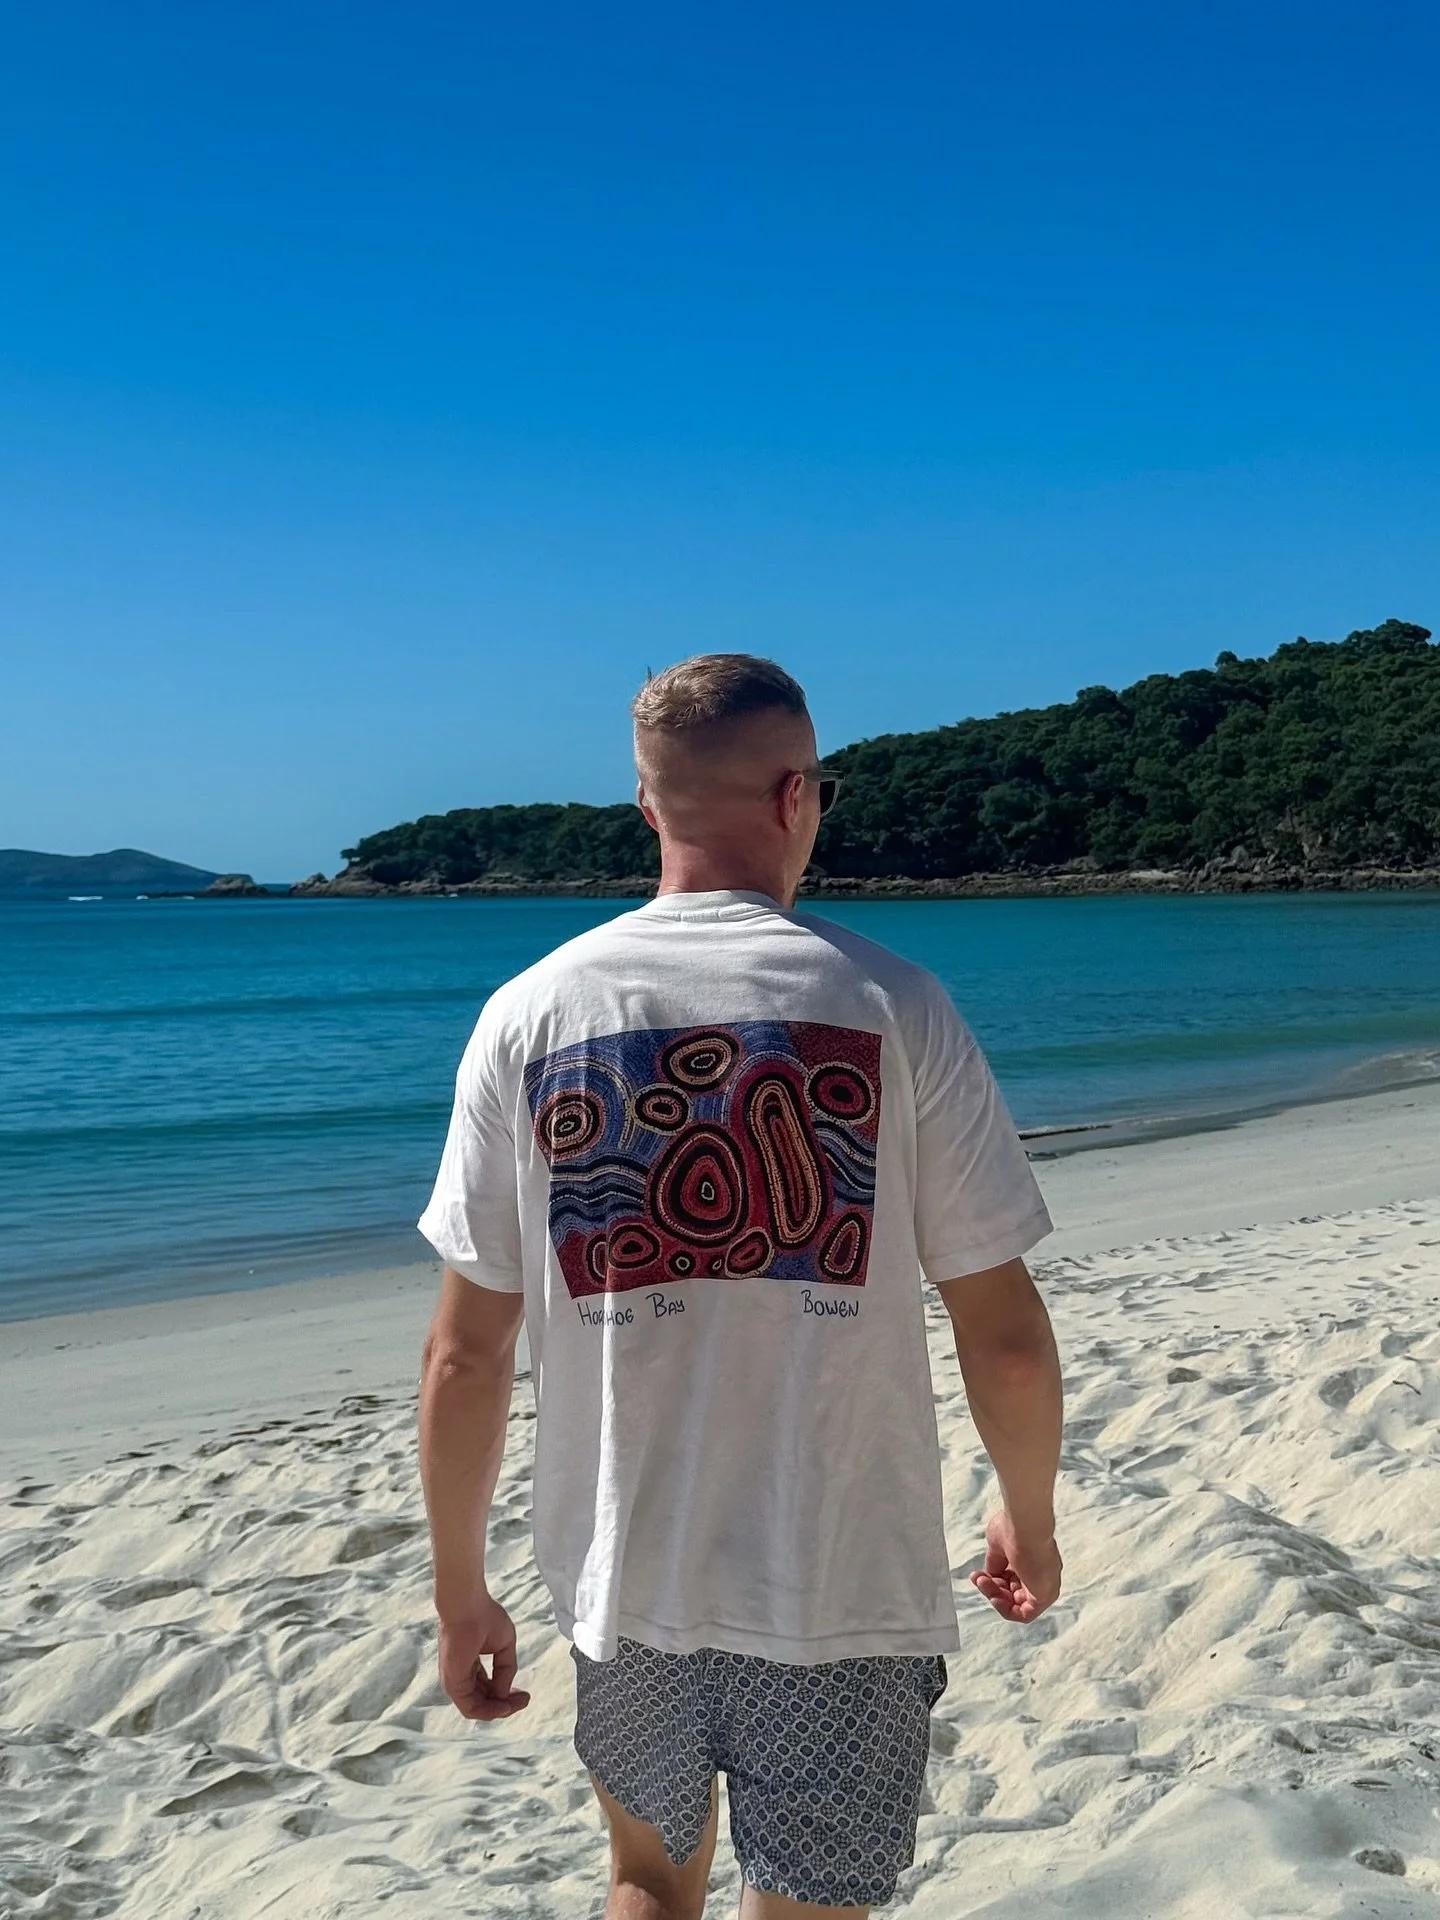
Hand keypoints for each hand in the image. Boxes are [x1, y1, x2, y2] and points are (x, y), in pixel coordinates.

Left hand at [437, 1594, 530, 1719]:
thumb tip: (505, 1693)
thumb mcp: (503, 1645)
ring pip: (477, 1709)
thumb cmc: (483, 1617)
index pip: (486, 1689)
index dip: (506, 1694)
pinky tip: (506, 1704)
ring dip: (500, 1710)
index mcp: (469, 1666)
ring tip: (519, 1702)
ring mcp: (454, 1681)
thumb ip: (505, 1670)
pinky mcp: (453, 1683)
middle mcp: (460, 1676)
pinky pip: (471, 1708)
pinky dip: (490, 1710)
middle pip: (483, 1701)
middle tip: (525, 1699)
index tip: (524, 1693)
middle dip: (506, 1704)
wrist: (468, 1605)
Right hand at [970, 1510, 1061, 1622]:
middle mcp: (1042, 1575)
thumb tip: (990, 1575)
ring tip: (982, 1582)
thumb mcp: (998, 1546)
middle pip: (1013, 1592)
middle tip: (979, 1578)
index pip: (1012, 1579)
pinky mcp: (1045, 1596)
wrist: (1025, 1526)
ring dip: (995, 1596)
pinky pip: (1025, 1614)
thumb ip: (995, 1563)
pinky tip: (994, 1598)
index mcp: (1033, 1560)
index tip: (979, 1573)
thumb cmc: (1014, 1528)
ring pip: (1016, 1603)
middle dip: (992, 1588)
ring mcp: (1045, 1586)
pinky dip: (1006, 1610)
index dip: (994, 1579)